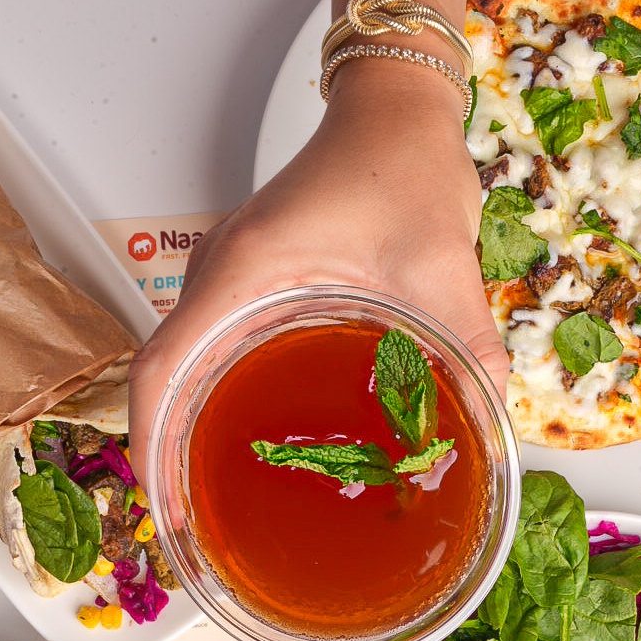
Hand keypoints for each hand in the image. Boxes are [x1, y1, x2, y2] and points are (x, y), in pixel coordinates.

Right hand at [128, 58, 505, 487]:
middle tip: (197, 526)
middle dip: (167, 457)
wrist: (395, 114)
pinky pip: (207, 347)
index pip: (164, 369)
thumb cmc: (403, 165)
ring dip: (183, 429)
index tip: (172, 508)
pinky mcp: (247, 278)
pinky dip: (209, 397)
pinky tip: (244, 434)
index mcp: (249, 269)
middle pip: (161, 378)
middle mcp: (222, 273)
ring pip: (178, 365)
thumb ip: (471, 354)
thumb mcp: (444, 271)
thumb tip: (486, 431)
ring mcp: (227, 274)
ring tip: (211, 496)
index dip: (153, 447)